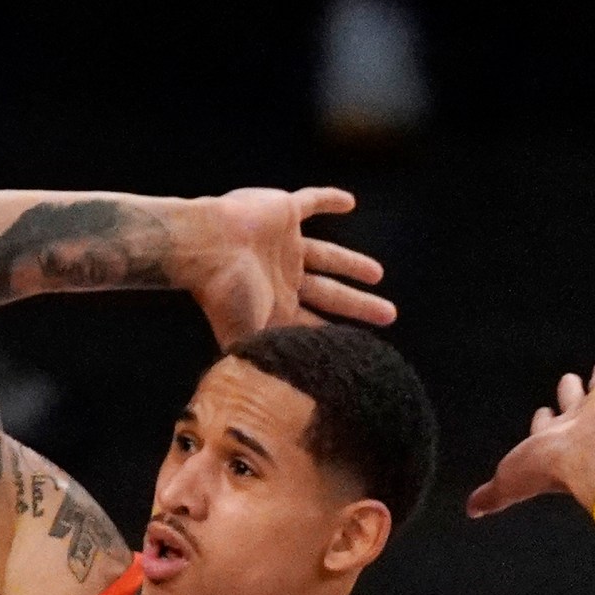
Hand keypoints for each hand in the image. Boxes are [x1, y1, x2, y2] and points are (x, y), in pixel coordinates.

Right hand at [181, 187, 394, 346]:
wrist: (205, 247)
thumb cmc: (226, 294)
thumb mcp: (251, 336)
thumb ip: (273, 357)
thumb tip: (291, 394)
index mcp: (276, 305)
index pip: (314, 323)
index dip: (335, 334)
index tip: (360, 346)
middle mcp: (283, 276)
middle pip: (330, 293)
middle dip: (358, 305)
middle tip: (389, 316)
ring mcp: (284, 244)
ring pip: (327, 255)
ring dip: (351, 263)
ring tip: (378, 274)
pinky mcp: (283, 212)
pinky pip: (312, 202)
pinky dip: (329, 200)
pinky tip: (349, 202)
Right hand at [467, 354, 594, 516]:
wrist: (587, 455)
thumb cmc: (550, 467)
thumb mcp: (513, 484)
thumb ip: (493, 496)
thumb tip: (471, 510)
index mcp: (549, 437)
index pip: (544, 425)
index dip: (543, 420)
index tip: (544, 413)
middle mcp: (575, 419)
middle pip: (572, 398)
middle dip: (571, 390)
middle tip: (571, 381)